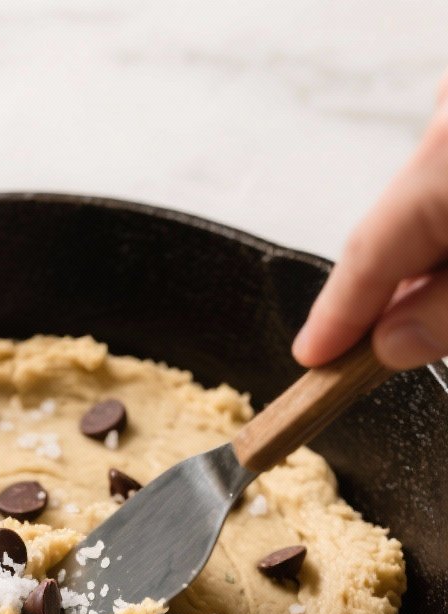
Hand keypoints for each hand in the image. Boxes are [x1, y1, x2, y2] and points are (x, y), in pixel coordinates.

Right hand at [293, 75, 447, 370]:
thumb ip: (445, 313)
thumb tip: (392, 343)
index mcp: (442, 163)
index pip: (366, 259)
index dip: (337, 317)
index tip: (311, 356)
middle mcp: (445, 124)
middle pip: (396, 230)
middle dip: (396, 291)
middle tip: (390, 344)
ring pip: (425, 204)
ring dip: (432, 255)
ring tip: (443, 294)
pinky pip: (444, 177)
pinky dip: (445, 218)